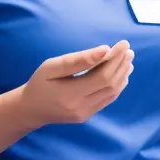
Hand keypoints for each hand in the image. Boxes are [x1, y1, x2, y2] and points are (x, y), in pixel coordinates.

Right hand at [18, 40, 133, 127]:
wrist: (30, 109)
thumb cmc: (40, 83)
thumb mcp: (52, 66)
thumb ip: (78, 60)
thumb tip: (105, 50)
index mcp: (70, 94)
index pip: (102, 76)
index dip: (116, 59)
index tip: (123, 44)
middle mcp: (80, 107)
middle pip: (110, 84)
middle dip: (122, 65)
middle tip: (128, 49)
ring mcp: (85, 113)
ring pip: (112, 93)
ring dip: (122, 74)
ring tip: (128, 59)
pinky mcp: (88, 115)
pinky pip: (108, 98)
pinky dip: (117, 84)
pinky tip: (121, 73)